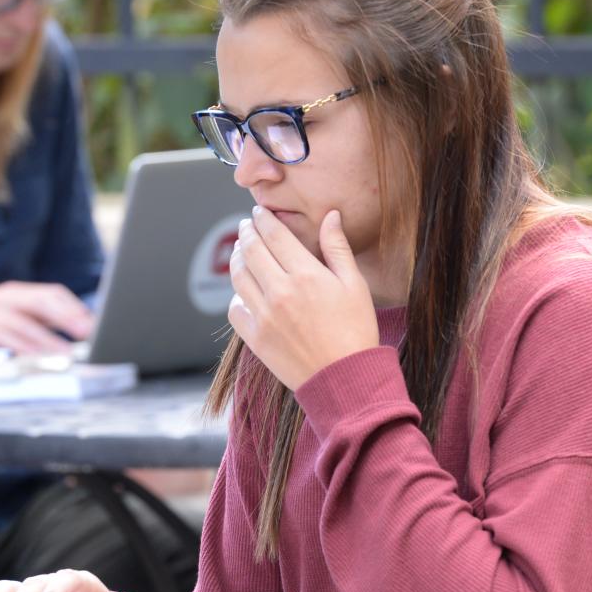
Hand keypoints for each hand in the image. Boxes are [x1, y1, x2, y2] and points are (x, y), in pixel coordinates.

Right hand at [0, 281, 93, 354]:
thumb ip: (28, 323)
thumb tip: (67, 334)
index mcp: (11, 294)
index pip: (52, 294)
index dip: (75, 308)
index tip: (95, 325)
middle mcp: (1, 299)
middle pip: (44, 302)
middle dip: (70, 318)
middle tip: (90, 334)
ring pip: (26, 324)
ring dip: (50, 341)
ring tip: (69, 355)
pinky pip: (4, 339)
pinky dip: (23, 350)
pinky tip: (36, 360)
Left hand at [229, 206, 378, 390]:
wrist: (345, 378)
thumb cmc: (356, 330)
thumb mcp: (354, 285)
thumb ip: (337, 248)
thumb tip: (330, 215)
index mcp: (306, 275)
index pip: (274, 236)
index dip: (263, 220)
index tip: (258, 213)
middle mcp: (280, 292)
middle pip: (251, 251)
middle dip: (246, 233)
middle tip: (246, 225)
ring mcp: (264, 316)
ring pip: (238, 277)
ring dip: (237, 259)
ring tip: (241, 251)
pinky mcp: (255, 338)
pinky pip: (235, 309)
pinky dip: (236, 295)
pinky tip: (244, 291)